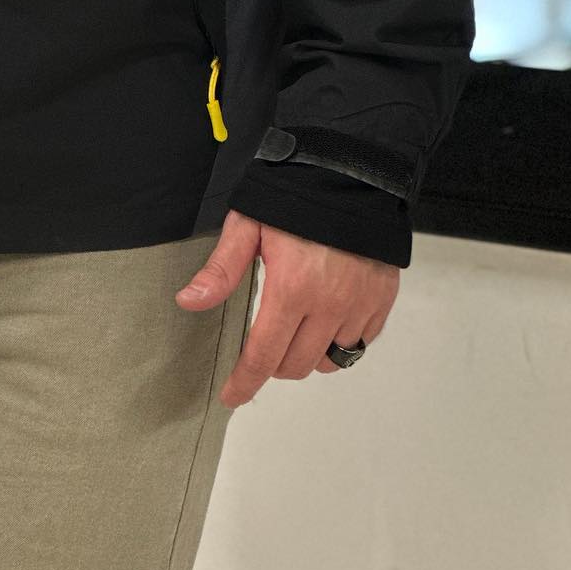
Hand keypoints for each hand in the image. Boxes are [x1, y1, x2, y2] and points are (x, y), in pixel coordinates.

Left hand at [174, 208, 398, 408]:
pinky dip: (339, 343)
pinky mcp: (382, 300)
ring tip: (293, 331)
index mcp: (292, 289)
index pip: (264, 355)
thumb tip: (189, 301)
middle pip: (296, 365)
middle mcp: (329, 305)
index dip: (244, 381)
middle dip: (272, 366)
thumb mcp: (248, 226)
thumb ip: (222, 269)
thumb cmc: (295, 196)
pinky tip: (324, 321)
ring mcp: (360, 305)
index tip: (232, 396)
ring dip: (306, 355)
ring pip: (329, 360)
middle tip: (261, 348)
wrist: (352, 173)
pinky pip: (359, 343)